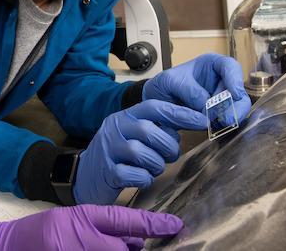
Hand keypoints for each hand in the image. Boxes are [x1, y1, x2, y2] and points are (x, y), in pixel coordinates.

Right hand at [0, 204, 181, 250]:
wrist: (11, 247)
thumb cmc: (43, 230)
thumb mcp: (75, 217)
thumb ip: (106, 225)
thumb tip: (137, 238)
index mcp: (85, 219)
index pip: (127, 221)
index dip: (154, 224)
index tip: (175, 225)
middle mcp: (84, 242)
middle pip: (126, 250)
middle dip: (134, 249)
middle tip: (133, 245)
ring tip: (98, 246)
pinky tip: (93, 250)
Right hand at [73, 99, 206, 204]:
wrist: (84, 175)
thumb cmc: (117, 155)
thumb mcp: (131, 134)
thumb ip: (154, 127)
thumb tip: (188, 122)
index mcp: (124, 116)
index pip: (154, 107)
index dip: (179, 113)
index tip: (202, 120)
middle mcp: (115, 128)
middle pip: (149, 130)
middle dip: (168, 146)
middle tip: (171, 155)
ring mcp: (109, 150)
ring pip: (142, 153)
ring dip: (156, 164)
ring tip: (153, 168)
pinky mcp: (107, 171)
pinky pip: (134, 174)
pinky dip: (144, 178)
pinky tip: (141, 178)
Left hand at [143, 53, 250, 124]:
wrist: (156, 101)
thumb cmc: (164, 85)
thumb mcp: (170, 81)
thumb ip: (189, 91)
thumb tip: (207, 107)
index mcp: (211, 65)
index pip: (230, 66)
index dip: (235, 79)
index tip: (234, 94)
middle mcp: (220, 81)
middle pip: (239, 92)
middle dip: (234, 106)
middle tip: (225, 118)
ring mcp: (221, 99)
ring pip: (237, 109)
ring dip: (229, 117)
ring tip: (217, 123)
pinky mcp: (218, 115)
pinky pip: (227, 121)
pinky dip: (223, 125)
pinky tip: (214, 127)